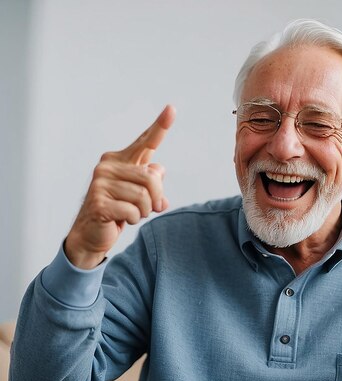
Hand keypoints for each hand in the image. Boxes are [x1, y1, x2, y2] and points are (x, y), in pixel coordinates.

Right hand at [65, 105, 175, 268]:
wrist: (92, 234)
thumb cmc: (119, 210)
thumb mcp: (140, 193)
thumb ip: (152, 180)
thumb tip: (158, 171)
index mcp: (120, 159)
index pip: (145, 142)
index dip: (160, 126)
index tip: (172, 109)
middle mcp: (107, 165)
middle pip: (152, 178)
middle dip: (155, 199)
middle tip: (146, 208)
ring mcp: (100, 183)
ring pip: (144, 197)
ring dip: (144, 212)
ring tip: (130, 213)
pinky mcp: (98, 202)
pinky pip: (133, 212)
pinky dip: (134, 220)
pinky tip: (120, 220)